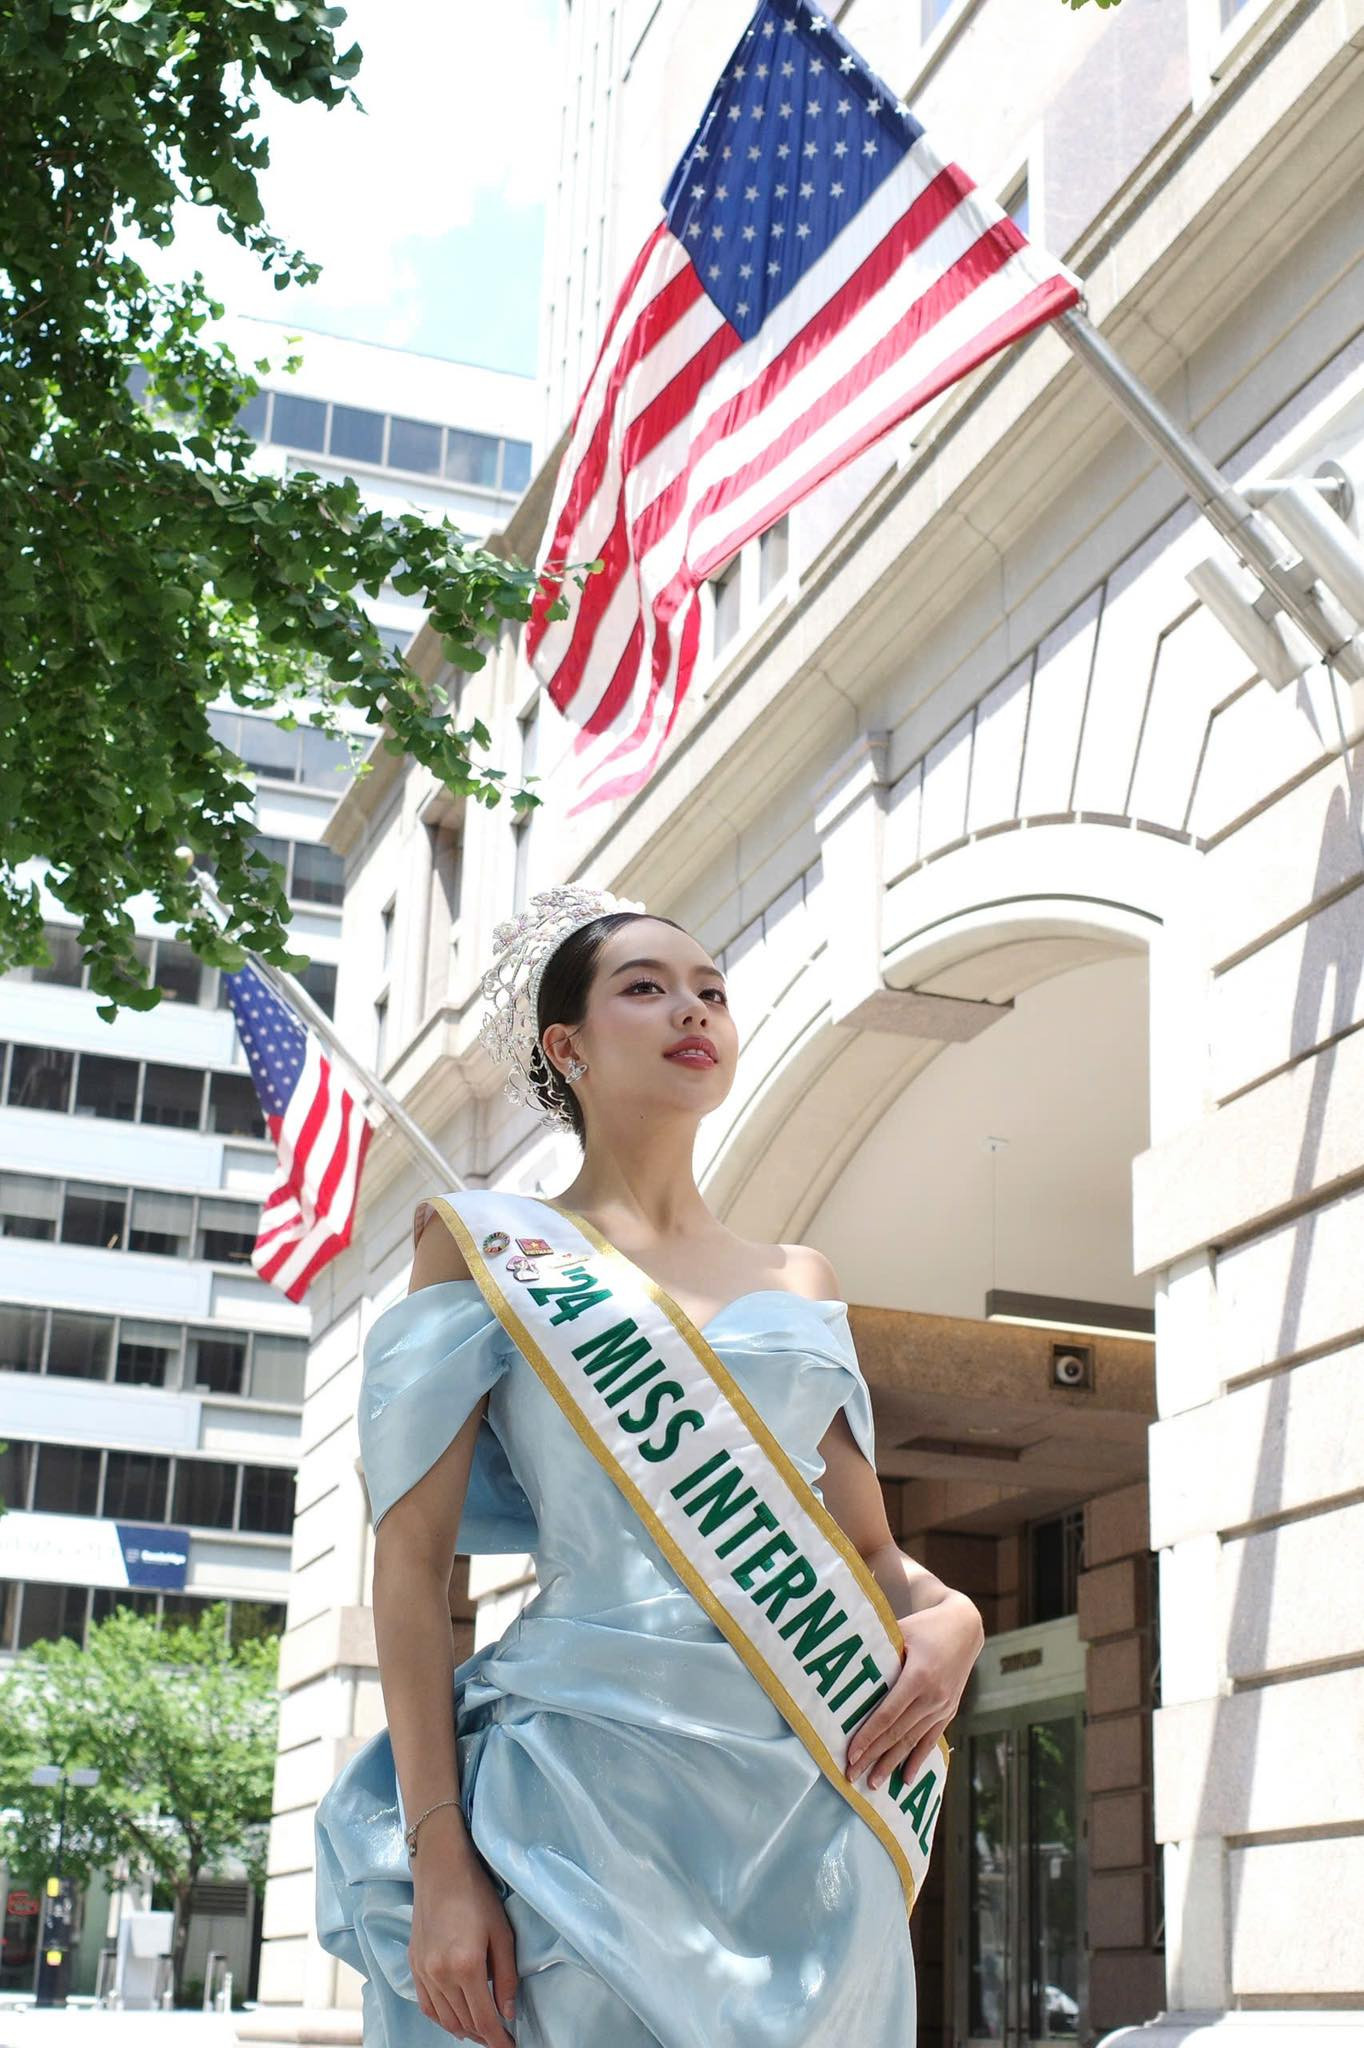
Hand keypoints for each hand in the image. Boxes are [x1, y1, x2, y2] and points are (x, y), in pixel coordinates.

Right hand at [409, 1847, 518, 2043]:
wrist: (440, 1869)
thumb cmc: (477, 1894)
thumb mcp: (502, 1932)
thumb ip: (506, 1976)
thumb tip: (508, 2013)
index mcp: (466, 1966)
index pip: (484, 2019)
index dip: (498, 2039)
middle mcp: (441, 1975)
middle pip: (464, 2022)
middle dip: (484, 2035)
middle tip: (500, 2037)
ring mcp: (424, 1972)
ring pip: (445, 2018)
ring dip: (464, 2029)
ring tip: (482, 2030)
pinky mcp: (414, 1965)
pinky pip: (427, 2005)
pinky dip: (442, 2018)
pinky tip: (454, 2019)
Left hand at [845, 1590, 983, 1792]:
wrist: (964, 1628)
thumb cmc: (925, 1627)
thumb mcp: (901, 1633)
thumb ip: (878, 1653)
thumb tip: (847, 1672)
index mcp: (919, 1677)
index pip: (887, 1714)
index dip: (868, 1736)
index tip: (851, 1754)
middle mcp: (932, 1697)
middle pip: (897, 1733)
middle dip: (873, 1757)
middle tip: (851, 1776)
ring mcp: (943, 1707)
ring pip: (912, 1741)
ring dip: (891, 1764)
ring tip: (873, 1784)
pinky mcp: (948, 1711)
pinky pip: (930, 1740)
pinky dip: (917, 1761)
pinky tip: (906, 1780)